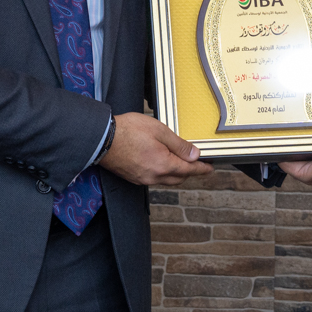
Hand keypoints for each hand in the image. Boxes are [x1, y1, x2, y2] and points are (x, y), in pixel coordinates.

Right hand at [98, 113, 214, 185]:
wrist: (101, 139)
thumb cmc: (128, 131)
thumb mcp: (159, 131)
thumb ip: (178, 145)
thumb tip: (194, 154)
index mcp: (164, 165)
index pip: (189, 170)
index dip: (202, 169)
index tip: (210, 168)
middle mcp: (154, 176)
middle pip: (179, 178)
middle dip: (190, 172)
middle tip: (197, 163)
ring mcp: (143, 179)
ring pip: (167, 180)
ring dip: (176, 173)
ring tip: (180, 162)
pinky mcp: (134, 178)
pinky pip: (155, 179)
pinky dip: (163, 174)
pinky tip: (161, 164)